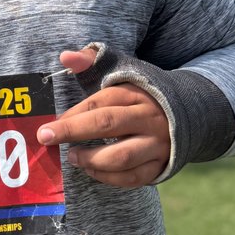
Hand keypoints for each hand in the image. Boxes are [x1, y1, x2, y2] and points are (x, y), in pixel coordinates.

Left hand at [36, 48, 170, 187]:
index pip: (98, 102)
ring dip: (91, 160)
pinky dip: (108, 178)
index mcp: (134, 94)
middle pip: (107, 125)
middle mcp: (147, 118)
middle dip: (73, 131)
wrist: (187, 113)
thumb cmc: (140, 95)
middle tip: (47, 138)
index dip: (71, 114)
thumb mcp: (120, 72)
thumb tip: (65, 56)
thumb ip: (90, 61)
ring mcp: (156, 143)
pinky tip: (91, 170)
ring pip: (121, 157)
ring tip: (72, 157)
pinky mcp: (160, 165)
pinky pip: (133, 178)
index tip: (49, 125)